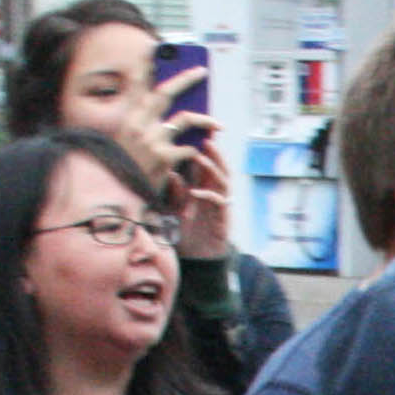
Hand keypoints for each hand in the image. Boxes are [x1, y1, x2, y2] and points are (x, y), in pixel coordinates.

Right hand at [108, 66, 206, 197]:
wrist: (118, 193)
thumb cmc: (123, 166)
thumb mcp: (123, 139)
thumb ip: (140, 123)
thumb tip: (158, 109)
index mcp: (127, 117)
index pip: (139, 86)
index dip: (149, 69)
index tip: (157, 54)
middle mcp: (139, 123)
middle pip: (165, 93)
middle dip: (185, 79)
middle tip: (201, 72)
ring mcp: (152, 139)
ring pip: (185, 119)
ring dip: (205, 120)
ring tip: (217, 124)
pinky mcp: (165, 157)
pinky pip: (190, 148)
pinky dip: (196, 151)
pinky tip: (199, 155)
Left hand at [172, 131, 231, 262]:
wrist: (196, 260)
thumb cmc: (185, 233)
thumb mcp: (173, 210)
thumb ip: (173, 193)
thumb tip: (171, 174)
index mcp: (202, 189)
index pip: (204, 166)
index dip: (203, 150)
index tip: (195, 134)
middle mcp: (213, 195)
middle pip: (219, 169)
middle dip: (215, 153)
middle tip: (207, 137)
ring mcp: (219, 207)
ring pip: (223, 182)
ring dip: (213, 169)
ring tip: (202, 157)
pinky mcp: (222, 220)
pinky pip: (219, 203)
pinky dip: (208, 196)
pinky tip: (196, 192)